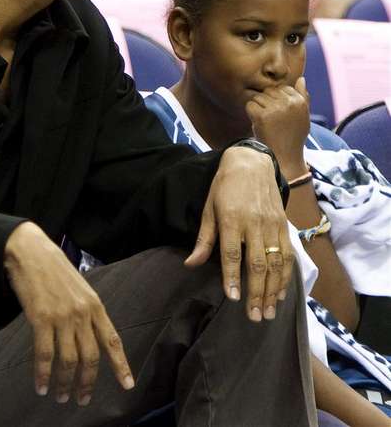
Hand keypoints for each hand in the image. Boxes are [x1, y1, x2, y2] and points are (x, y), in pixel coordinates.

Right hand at [4, 222, 133, 405]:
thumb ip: (88, 311)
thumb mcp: (81, 289)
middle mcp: (83, 313)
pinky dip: (43, 374)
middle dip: (87, 383)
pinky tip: (41, 386)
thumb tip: (91, 336)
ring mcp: (62, 316)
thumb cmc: (56, 270)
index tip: (128, 385)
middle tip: (82, 400)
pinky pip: (44, 355)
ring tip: (60, 397)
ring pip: (69, 360)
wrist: (32, 252)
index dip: (121, 365)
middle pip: (91, 357)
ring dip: (65, 383)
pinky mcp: (41, 318)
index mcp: (96, 305)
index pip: (112, 340)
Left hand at [185, 148, 293, 321]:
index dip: (233, 277)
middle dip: (257, 292)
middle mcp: (254, 223)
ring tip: (269, 312)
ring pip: (276, 262)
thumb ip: (204, 239)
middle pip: (258, 262)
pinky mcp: (284, 225)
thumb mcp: (209, 208)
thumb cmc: (224, 187)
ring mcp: (272, 224)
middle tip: (255, 317)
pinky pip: (288, 254)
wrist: (252, 162)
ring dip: (274, 289)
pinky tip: (282, 292)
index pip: (233, 253)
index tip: (233, 298)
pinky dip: (286, 276)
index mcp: (232, 218)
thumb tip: (191, 264)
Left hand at [246, 77, 309, 179]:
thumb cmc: (293, 137)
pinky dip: (250, 113)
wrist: (285, 157)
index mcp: (300, 101)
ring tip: (265, 122)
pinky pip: (250, 105)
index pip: (282, 88)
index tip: (278, 114)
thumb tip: (301, 78)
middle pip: (269, 91)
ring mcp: (275, 109)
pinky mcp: (262, 116)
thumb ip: (303, 97)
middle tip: (270, 119)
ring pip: (258, 97)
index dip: (276, 100)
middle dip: (266, 103)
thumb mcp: (303, 117)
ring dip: (258, 108)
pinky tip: (258, 123)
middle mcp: (289, 103)